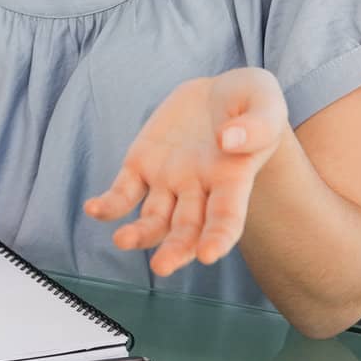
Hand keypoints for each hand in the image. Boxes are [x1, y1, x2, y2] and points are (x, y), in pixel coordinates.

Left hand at [84, 67, 289, 274]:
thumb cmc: (251, 102)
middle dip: (175, 250)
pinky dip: (109, 205)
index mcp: (233, 179)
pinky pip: (123, 192)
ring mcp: (168, 180)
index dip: (219, 238)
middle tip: (162, 266)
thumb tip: (228, 141)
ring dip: (139, 234)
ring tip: (122, 240)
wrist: (219, 93)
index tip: (208, 254)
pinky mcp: (142, 164)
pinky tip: (94, 209)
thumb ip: (257, 123)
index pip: (227, 218)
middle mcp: (199, 189)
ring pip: (153, 218)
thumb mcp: (265, 101)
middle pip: (186, 229)